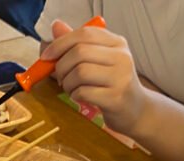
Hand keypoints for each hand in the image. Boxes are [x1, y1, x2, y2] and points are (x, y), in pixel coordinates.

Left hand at [42, 19, 147, 133]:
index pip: (84, 34)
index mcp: (117, 43)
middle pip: (79, 52)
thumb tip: (56, 27)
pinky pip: (84, 92)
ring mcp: (121, 77)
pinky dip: (75, 95)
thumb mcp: (98, 60)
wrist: (136, 110)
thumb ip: (77, 44)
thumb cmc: (112, 83)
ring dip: (67, 83)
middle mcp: (121, 57)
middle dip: (61, 66)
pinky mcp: (116, 98)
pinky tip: (79, 97)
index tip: (47, 56)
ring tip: (71, 89)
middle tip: (60, 78)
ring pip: (80, 72)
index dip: (60, 43)